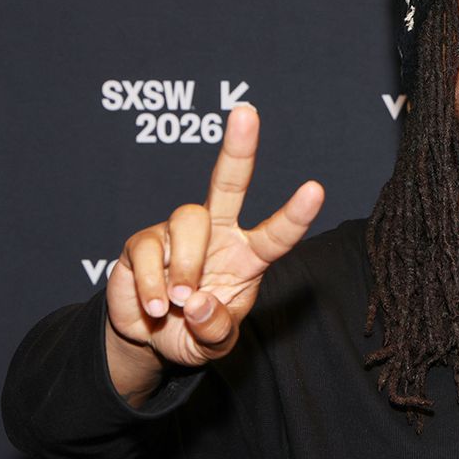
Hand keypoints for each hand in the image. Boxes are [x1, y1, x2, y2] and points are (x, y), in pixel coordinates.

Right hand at [104, 106, 324, 395]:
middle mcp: (217, 234)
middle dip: (238, 148)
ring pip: (188, 221)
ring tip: (177, 303)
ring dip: (186, 266)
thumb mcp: (214, 345)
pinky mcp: (143, 243)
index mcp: (249, 256)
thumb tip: (196, 302)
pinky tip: (155, 308)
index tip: (315, 190)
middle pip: (228, 182)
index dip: (296, 214)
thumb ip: (215, 330)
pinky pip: (150, 251)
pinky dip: (153, 286)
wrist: (149, 341)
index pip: (277, 233)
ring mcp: (178, 234)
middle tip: (247, 112)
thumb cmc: (195, 333)